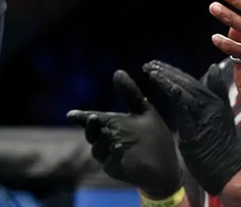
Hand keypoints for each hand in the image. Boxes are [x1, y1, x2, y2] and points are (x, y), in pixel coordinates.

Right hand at [67, 70, 181, 197]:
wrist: (169, 164)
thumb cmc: (155, 138)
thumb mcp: (143, 111)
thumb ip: (130, 94)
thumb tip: (117, 71)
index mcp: (111, 125)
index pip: (93, 119)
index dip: (81, 117)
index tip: (71, 114)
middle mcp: (107, 140)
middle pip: (92, 133)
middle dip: (90, 126)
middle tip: (93, 118)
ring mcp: (109, 156)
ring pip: (98, 148)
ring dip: (102, 140)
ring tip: (109, 133)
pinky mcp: (116, 169)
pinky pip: (109, 161)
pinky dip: (114, 153)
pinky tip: (121, 147)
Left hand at [143, 60, 240, 195]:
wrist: (227, 170)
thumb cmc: (221, 148)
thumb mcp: (223, 116)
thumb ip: (217, 93)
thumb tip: (213, 69)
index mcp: (217, 101)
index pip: (193, 81)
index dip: (175, 72)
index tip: (159, 66)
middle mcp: (212, 102)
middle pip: (186, 81)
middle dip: (166, 71)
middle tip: (149, 65)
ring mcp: (203, 112)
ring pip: (182, 86)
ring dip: (164, 76)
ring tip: (149, 69)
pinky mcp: (194, 123)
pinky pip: (179, 100)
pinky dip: (168, 87)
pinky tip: (156, 80)